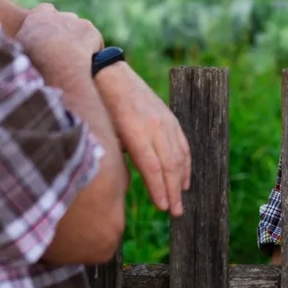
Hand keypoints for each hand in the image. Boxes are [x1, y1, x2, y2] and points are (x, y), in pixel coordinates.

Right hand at [15, 4, 102, 83]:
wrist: (54, 62)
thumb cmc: (31, 63)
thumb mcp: (19, 51)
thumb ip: (27, 45)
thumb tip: (30, 54)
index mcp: (36, 19)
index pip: (44, 10)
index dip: (49, 22)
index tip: (51, 35)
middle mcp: (58, 16)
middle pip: (67, 20)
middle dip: (68, 34)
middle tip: (66, 53)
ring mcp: (76, 22)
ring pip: (82, 31)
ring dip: (81, 43)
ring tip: (75, 62)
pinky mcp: (91, 31)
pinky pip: (95, 42)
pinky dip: (93, 52)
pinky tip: (88, 64)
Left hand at [96, 63, 190, 217]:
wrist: (110, 75)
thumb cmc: (101, 107)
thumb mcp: (104, 133)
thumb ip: (117, 157)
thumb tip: (125, 183)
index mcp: (136, 131)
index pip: (152, 167)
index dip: (159, 188)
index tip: (163, 207)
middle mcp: (155, 126)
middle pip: (170, 164)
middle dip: (174, 190)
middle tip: (176, 212)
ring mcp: (165, 120)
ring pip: (180, 154)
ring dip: (182, 179)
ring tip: (182, 200)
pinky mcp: (170, 117)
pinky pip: (183, 143)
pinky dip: (186, 162)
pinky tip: (185, 177)